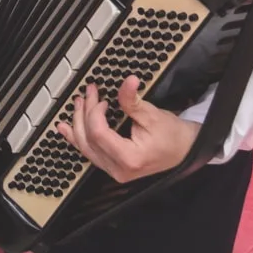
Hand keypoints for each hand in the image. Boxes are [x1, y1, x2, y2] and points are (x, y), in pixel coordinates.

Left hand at [56, 76, 199, 183]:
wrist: (185, 150)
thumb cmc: (173, 137)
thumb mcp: (153, 115)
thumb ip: (133, 101)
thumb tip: (128, 82)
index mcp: (128, 158)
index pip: (98, 133)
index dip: (95, 113)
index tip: (103, 100)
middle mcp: (118, 169)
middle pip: (88, 140)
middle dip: (84, 114)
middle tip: (88, 95)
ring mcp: (114, 171)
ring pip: (85, 148)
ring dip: (77, 125)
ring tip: (74, 107)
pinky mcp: (113, 167)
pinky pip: (90, 153)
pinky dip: (78, 139)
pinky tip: (67, 130)